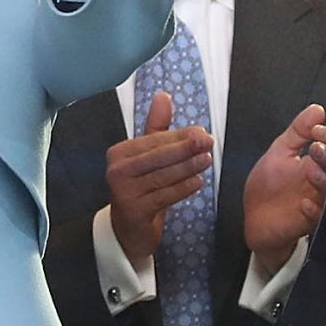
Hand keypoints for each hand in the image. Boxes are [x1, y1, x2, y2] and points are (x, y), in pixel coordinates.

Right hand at [104, 91, 213, 269]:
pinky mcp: (134, 210)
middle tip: (208, 141)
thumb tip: (163, 96)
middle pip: (158, 156)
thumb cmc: (141, 188)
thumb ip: (156, 127)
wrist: (128, 229)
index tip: (201, 132)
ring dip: (188, 167)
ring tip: (207, 160)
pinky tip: (197, 182)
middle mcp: (116, 170)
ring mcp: (123, 191)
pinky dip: (183, 188)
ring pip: (163, 176)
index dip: (179, 136)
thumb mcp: (147, 157)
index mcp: (119, 153)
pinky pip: (164, 196)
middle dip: (186, 148)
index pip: (153, 141)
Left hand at [241, 103, 325, 270]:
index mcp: (317, 164)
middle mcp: (322, 182)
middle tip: (315, 150)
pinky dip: (314, 210)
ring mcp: (318, 203)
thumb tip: (316, 110)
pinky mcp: (311, 223)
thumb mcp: (279, 152)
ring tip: (311, 172)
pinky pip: (321, 218)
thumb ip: (298, 131)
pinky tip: (303, 204)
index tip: (316, 131)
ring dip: (324, 181)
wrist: (255, 219)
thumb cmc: (268, 187)